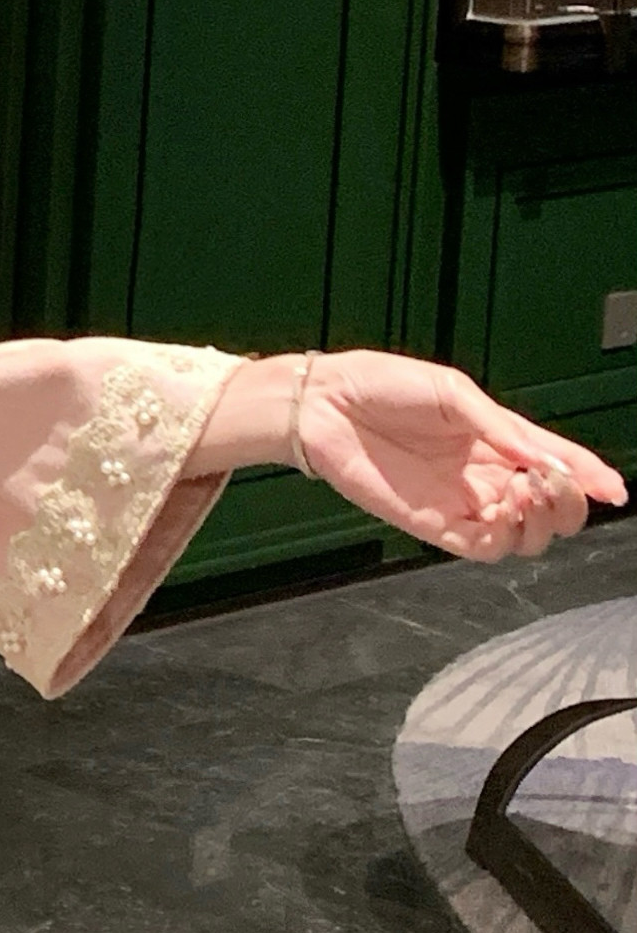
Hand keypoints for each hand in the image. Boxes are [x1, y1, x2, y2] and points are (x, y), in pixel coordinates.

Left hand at [293, 350, 624, 559]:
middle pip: (548, 510)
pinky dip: (506, 537)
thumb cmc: (381, 385)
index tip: (613, 487)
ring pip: (523, 536)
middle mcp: (483, 476)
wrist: (324, 402)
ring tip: (528, 491)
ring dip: (541, 522)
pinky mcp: (430, 523)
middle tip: (557, 483)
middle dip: (569, 503)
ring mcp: (458, 502)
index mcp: (495, 440)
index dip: (589, 477)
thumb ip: (502, 429)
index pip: (556, 465)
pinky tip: (504, 510)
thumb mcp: (454, 393)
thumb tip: (548, 460)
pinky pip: (483, 547)